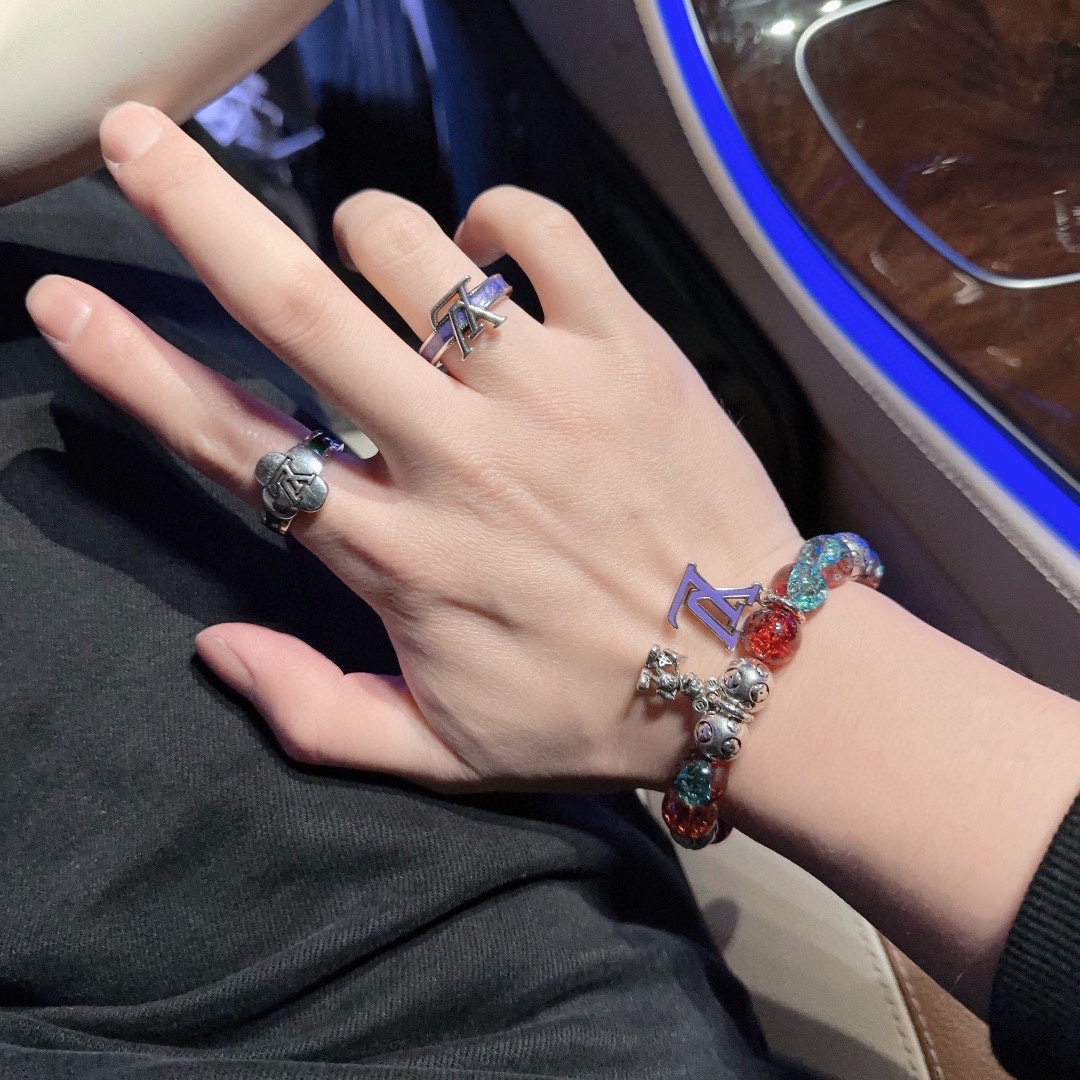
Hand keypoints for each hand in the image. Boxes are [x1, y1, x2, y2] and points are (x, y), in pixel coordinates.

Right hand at [25, 102, 798, 793]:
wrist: (756, 673)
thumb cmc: (596, 713)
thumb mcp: (442, 754)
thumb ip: (312, 711)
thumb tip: (213, 643)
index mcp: (397, 555)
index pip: (235, 446)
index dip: (135, 369)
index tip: (66, 302)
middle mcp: (456, 459)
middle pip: (297, 312)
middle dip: (197, 210)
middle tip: (134, 135)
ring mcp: (546, 394)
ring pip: (412, 249)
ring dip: (371, 232)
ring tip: (384, 261)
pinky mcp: (629, 351)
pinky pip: (540, 231)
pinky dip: (498, 216)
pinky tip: (491, 250)